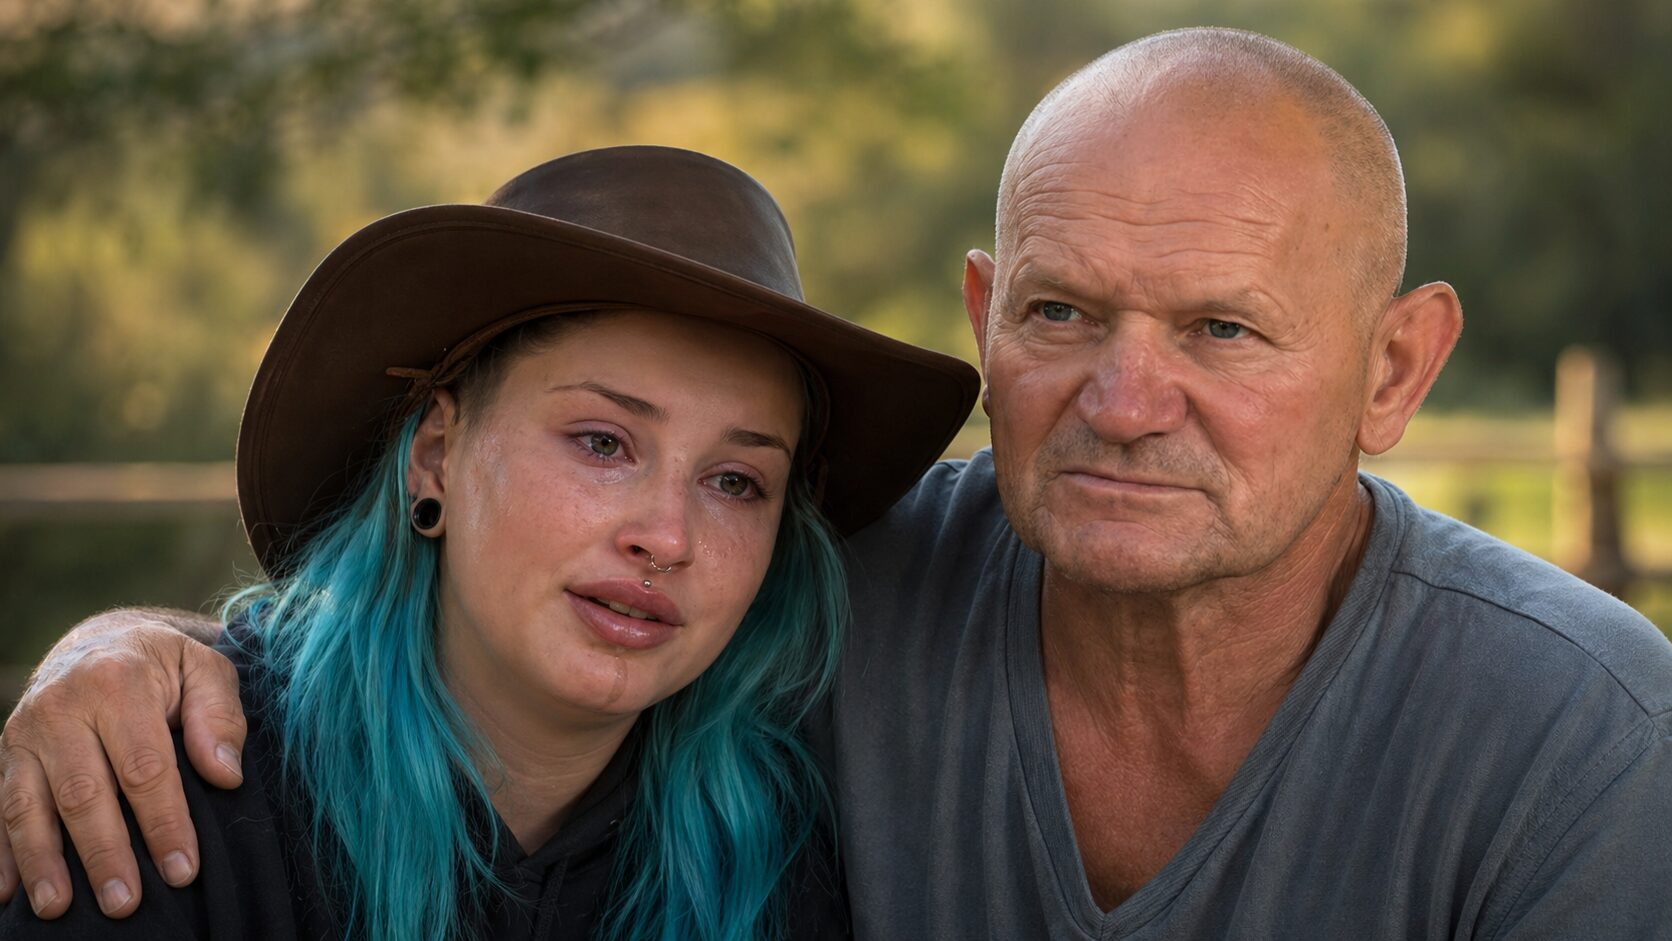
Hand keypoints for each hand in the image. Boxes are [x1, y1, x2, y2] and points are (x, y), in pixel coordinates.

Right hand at [0, 608, 243, 918]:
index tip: (182, 870)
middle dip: (104, 854)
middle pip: (83, 793)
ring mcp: (25, 733)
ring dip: (44, 862)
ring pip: (30, 806)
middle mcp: (61, 707)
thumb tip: (224, 775)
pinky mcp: (5, 755)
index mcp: (117, 682)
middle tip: (125, 905)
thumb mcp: (205, 669)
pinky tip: (8, 895)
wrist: (100, 641)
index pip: (145, 767)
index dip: (164, 823)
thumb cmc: (163, 667)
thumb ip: (220, 716)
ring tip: (59, 909)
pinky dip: (1, 854)